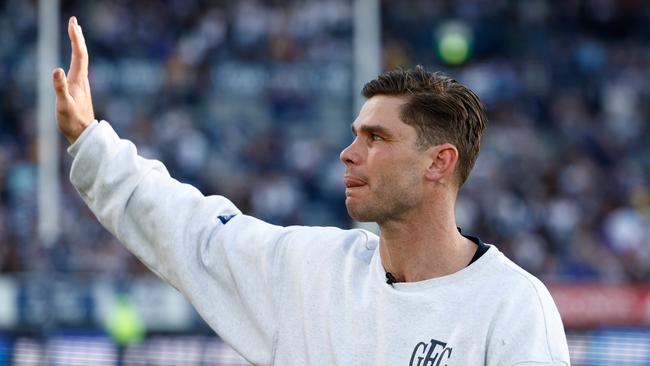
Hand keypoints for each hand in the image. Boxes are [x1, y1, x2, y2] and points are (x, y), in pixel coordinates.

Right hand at [52, 16, 94, 143]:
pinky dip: (77, 56)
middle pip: (82, 54)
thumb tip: (57, 69)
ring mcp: (82, 84)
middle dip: (78, 37)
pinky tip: (75, 58)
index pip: (79, 54)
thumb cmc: (72, 121)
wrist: (83, 134)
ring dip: (78, 45)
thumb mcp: (63, 105)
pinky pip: (79, 67)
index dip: (76, 38)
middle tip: (74, 22)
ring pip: (82, 60)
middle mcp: (82, 80)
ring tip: (75, 33)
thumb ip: (59, 87)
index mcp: (78, 80)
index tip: (73, 23)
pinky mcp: (80, 89)